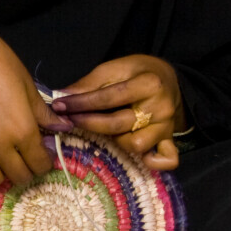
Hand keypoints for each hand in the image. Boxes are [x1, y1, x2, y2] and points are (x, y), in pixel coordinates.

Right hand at [0, 19, 70, 186]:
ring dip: (3, 173)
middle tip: (26, 156)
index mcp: (22, 130)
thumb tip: (63, 127)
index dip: (45, 162)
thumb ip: (44, 114)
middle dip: (27, 170)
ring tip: (4, 158)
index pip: (39, 164)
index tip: (43, 153)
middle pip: (18, 177)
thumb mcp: (28, 87)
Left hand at [49, 55, 187, 170]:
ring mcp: (166, 127)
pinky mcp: (170, 140)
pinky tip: (138, 156)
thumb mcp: (115, 68)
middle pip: (119, 124)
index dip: (81, 103)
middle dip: (89, 123)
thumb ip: (89, 83)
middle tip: (70, 119)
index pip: (109, 98)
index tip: (60, 105)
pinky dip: (152, 162)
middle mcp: (160, 107)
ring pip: (136, 145)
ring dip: (115, 140)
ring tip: (106, 130)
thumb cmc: (137, 72)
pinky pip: (167, 160)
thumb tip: (62, 96)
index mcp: (148, 84)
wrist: (168, 78)